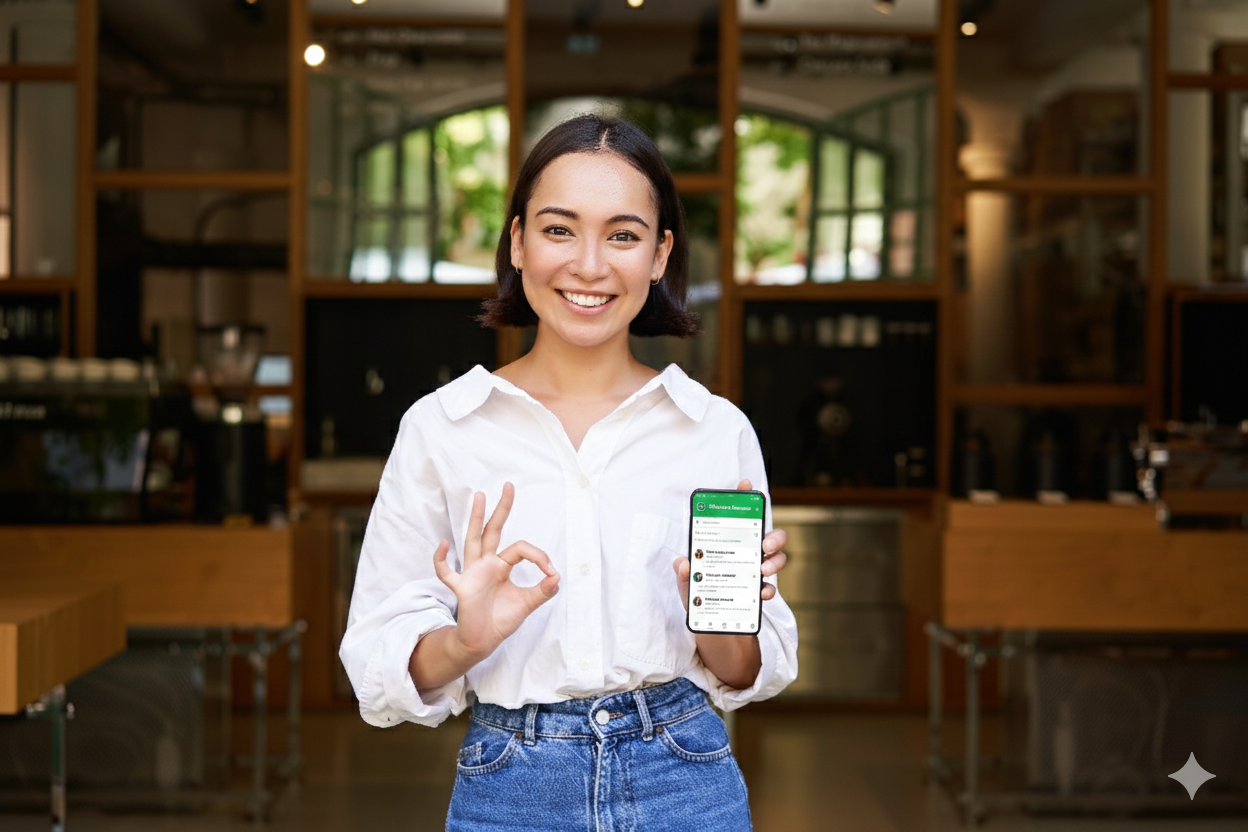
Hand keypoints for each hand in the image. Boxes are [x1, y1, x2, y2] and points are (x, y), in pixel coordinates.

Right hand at [432, 482, 559, 661]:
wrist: (483, 642)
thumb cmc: (501, 620)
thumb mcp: (527, 604)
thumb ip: (543, 591)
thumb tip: (558, 576)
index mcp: (502, 566)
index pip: (521, 548)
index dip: (539, 556)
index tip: (551, 573)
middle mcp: (487, 564)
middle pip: (494, 530)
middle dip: (501, 509)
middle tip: (509, 486)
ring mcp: (472, 573)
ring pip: (473, 540)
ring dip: (477, 518)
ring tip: (479, 495)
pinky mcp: (461, 587)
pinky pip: (446, 571)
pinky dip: (441, 559)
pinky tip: (443, 544)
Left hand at [672, 478, 788, 610]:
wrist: (708, 625)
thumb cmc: (698, 595)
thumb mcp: (686, 580)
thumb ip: (683, 570)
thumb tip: (685, 564)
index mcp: (728, 543)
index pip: (739, 516)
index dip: (744, 496)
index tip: (745, 483)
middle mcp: (746, 553)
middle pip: (769, 534)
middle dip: (773, 535)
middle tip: (765, 543)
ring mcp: (755, 572)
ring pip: (777, 558)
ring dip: (775, 561)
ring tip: (763, 569)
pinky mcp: (759, 592)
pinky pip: (770, 587)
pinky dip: (767, 589)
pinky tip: (761, 593)